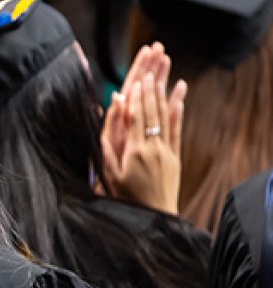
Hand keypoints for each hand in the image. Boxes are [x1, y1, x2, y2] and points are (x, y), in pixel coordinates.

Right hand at [101, 67, 187, 214]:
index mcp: (135, 152)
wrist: (152, 219)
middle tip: (151, 69)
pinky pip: (177, 131)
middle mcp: (153, 149)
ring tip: (164, 75)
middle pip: (152, 112)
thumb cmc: (124, 198)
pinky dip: (178, 113)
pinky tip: (179, 99)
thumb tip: (110, 118)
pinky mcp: (175, 158)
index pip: (136, 117)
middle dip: (151, 88)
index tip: (137, 78)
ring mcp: (166, 153)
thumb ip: (108, 143)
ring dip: (164, 94)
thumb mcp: (109, 173)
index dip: (137, 96)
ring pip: (165, 118)